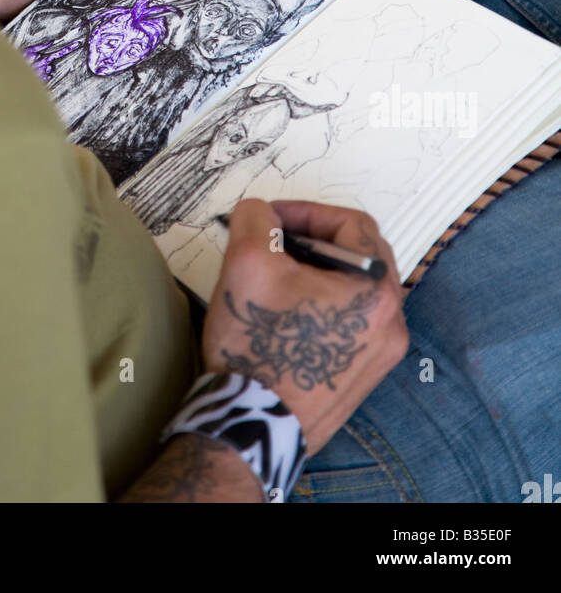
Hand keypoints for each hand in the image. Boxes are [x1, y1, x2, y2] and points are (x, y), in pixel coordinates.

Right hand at [202, 199, 408, 456]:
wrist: (253, 427)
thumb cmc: (257, 348)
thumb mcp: (246, 262)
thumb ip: (255, 219)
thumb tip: (262, 213)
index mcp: (377, 292)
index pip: (351, 224)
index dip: (307, 212)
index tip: (271, 221)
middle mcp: (393, 323)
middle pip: (359, 256)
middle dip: (313, 242)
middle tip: (274, 244)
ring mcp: (381, 354)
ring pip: (353, 289)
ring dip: (317, 273)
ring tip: (276, 278)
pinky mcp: (363, 375)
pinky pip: (350, 322)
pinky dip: (322, 306)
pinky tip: (286, 314)